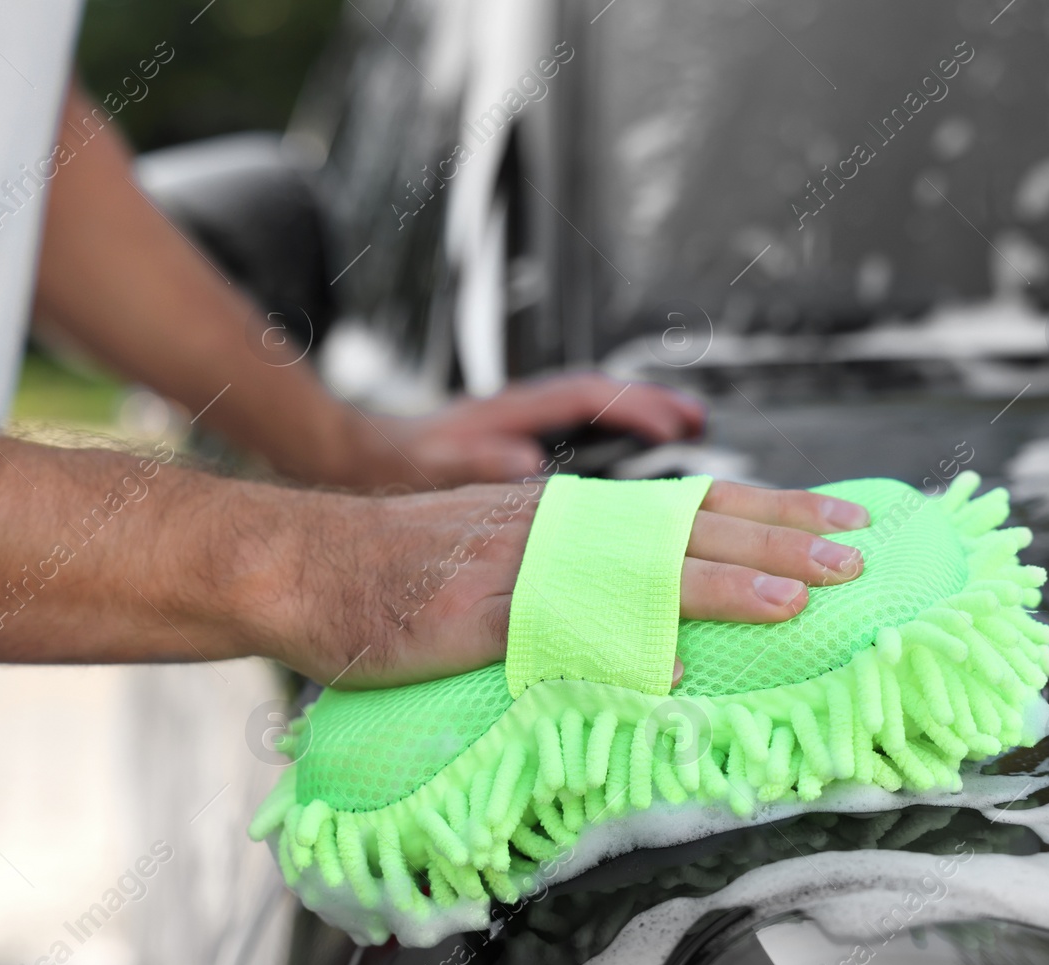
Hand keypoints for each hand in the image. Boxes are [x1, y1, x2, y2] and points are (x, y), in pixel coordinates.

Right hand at [262, 478, 869, 687]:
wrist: (302, 563)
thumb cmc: (397, 573)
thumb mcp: (499, 563)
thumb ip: (577, 589)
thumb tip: (665, 636)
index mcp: (567, 517)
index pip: (688, 509)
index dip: (771, 515)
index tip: (839, 524)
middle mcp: (555, 527)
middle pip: (685, 526)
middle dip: (778, 537)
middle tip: (858, 553)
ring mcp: (518, 566)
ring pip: (639, 566)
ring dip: (726, 580)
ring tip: (801, 596)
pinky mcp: (476, 613)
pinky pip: (558, 626)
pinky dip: (619, 640)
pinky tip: (674, 659)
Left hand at [343, 372, 705, 489]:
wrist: (349, 461)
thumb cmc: (389, 465)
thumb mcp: (431, 466)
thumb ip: (477, 460)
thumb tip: (527, 461)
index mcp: (506, 413)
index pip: (584, 397)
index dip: (632, 406)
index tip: (674, 422)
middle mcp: (517, 416)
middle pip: (599, 399)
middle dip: (651, 405)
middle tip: (698, 421)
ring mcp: (515, 433)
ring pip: (587, 419)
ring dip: (630, 422)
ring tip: (680, 437)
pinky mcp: (508, 456)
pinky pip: (568, 445)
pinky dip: (602, 453)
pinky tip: (622, 483)